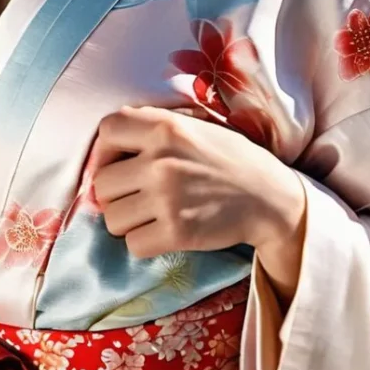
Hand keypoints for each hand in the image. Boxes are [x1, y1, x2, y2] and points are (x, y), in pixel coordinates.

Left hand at [92, 104, 304, 259]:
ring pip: (112, 218)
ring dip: (127, 220)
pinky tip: (162, 231)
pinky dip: (143, 242)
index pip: (107, 130)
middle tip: (138, 194)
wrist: (268, 196)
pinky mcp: (176, 233)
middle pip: (102, 183)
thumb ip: (153, 125)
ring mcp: (167, 198)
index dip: (106, 149)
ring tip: (150, 213)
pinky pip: (132, 245)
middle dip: (116, 192)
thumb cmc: (228, 157)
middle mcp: (160, 160)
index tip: (119, 162)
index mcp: (164, 127)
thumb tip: (108, 141)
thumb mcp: (193, 125)